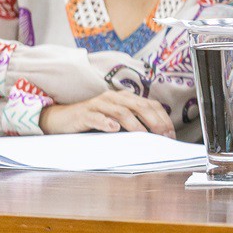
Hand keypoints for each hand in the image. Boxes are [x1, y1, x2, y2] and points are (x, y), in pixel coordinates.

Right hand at [39, 89, 175, 136]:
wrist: (62, 118)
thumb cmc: (94, 119)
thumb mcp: (117, 118)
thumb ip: (135, 121)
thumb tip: (158, 134)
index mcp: (125, 98)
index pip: (149, 104)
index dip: (162, 117)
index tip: (170, 133)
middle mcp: (114, 97)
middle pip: (139, 106)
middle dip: (154, 120)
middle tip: (163, 135)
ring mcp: (99, 104)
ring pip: (121, 111)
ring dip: (134, 124)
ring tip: (144, 135)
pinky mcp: (84, 114)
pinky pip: (97, 117)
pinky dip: (106, 122)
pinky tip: (113, 129)